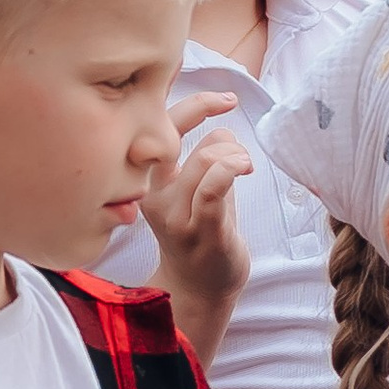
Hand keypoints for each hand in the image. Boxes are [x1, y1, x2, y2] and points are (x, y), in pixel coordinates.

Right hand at [141, 94, 251, 367]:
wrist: (198, 289)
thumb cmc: (199, 235)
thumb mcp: (193, 192)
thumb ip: (204, 159)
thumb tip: (221, 125)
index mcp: (144, 181)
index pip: (155, 128)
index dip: (193, 104)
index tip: (225, 99)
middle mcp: (152, 195)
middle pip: (176, 135)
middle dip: (214, 125)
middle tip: (235, 132)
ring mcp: (176, 216)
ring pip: (205, 159)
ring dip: (234, 153)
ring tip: (244, 167)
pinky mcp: (201, 231)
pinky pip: (214, 188)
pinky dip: (232, 168)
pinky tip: (245, 168)